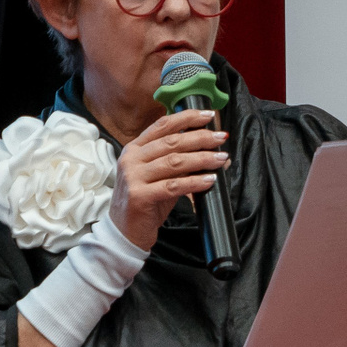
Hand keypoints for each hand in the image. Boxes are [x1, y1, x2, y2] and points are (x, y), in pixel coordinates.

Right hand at [108, 108, 227, 250]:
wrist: (125, 232)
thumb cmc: (146, 203)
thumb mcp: (161, 178)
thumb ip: (182, 164)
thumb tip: (217, 154)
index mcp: (135, 149)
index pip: (162, 125)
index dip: (186, 118)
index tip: (208, 115)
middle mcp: (131, 159)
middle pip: (171, 142)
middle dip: (200, 137)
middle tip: (221, 137)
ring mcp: (133, 177)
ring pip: (174, 162)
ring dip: (202, 158)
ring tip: (221, 158)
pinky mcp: (140, 196)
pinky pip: (173, 186)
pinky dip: (195, 182)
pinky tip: (210, 179)